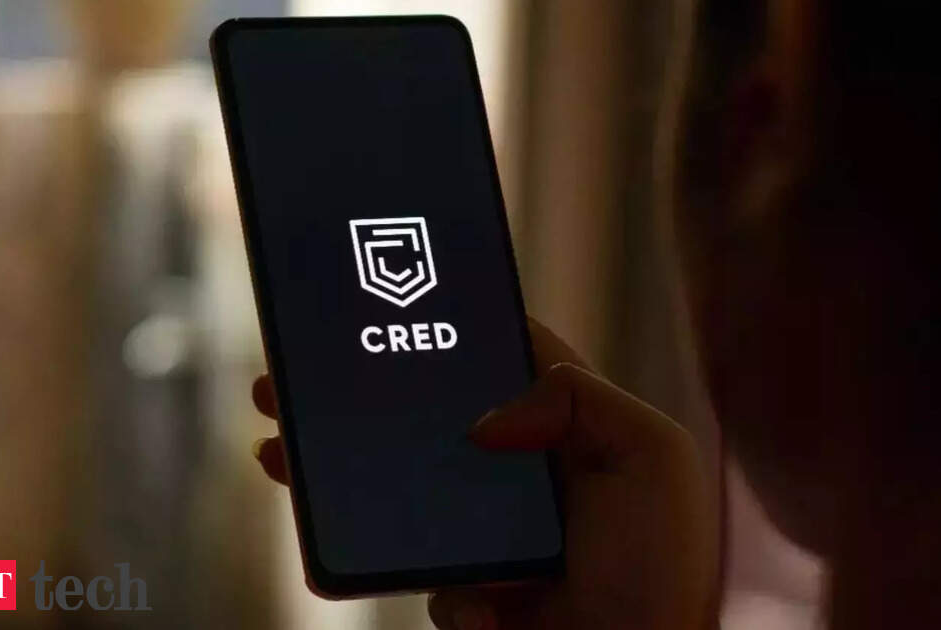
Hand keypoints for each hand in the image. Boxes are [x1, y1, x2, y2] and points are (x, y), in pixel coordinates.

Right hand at [250, 319, 719, 629]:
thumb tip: (486, 418)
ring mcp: (490, 533)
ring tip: (278, 451)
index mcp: (568, 430)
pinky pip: (409, 566)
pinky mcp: (467, 587)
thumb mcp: (653, 459)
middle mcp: (522, 474)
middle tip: (291, 378)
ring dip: (336, 470)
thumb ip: (582, 401)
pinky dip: (397, 570)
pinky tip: (460, 598)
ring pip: (400, 487)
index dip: (447, 330)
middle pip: (427, 419)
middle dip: (362, 396)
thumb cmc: (662, 567)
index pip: (499, 362)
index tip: (387, 300)